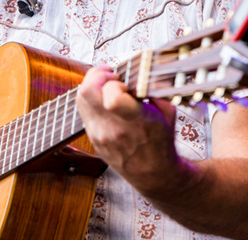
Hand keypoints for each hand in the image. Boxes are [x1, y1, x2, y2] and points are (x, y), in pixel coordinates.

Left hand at [75, 65, 179, 193]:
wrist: (153, 174)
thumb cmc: (161, 144)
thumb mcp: (167, 112)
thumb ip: (152, 90)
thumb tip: (139, 72)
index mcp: (135, 122)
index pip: (112, 96)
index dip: (115, 82)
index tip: (123, 81)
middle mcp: (113, 129)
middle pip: (87, 91)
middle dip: (98, 75)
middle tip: (111, 75)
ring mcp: (99, 134)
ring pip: (80, 98)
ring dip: (92, 84)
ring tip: (108, 84)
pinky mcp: (92, 137)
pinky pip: (83, 109)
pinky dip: (92, 98)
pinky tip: (105, 98)